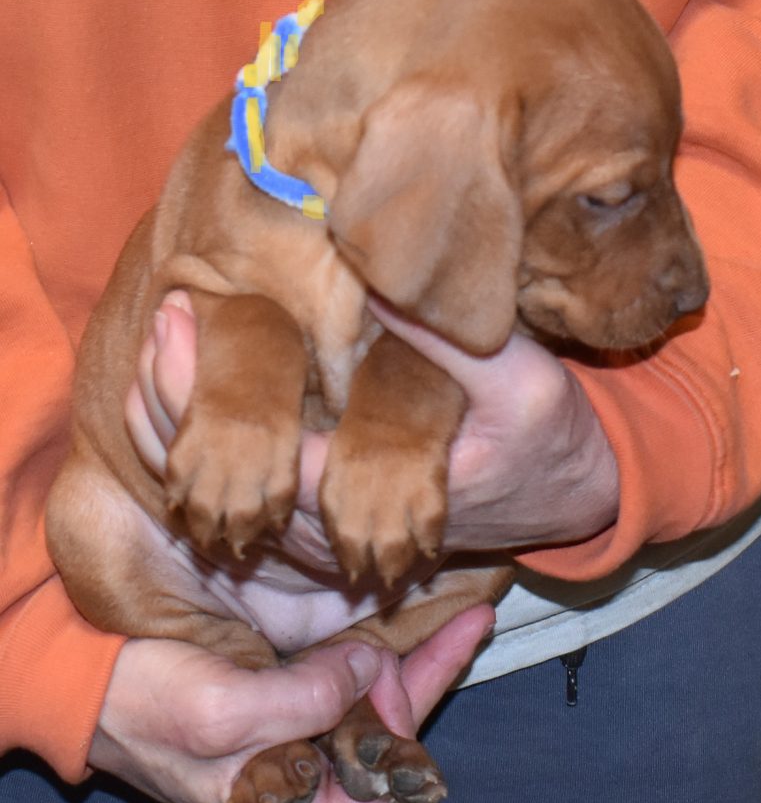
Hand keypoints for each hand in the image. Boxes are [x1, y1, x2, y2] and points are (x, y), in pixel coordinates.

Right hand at [88, 606, 493, 802]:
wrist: (93, 687)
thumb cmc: (146, 708)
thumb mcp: (220, 713)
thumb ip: (303, 701)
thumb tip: (368, 666)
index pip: (391, 779)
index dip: (419, 715)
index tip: (450, 648)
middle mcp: (306, 784)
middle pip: (393, 735)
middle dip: (432, 678)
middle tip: (469, 618)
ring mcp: (297, 742)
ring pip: (374, 706)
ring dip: (415, 661)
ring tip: (462, 617)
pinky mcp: (284, 705)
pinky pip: (345, 683)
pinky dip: (376, 653)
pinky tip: (406, 624)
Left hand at [127, 292, 617, 556]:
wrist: (562, 488)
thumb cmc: (544, 436)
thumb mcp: (520, 382)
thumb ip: (447, 341)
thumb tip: (375, 278)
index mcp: (377, 491)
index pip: (265, 458)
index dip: (208, 396)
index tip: (177, 316)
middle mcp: (336, 525)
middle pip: (229, 477)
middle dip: (176, 402)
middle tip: (155, 315)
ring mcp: (325, 524)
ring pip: (231, 484)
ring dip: (183, 419)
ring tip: (156, 336)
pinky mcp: (327, 508)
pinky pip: (251, 476)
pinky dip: (211, 431)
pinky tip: (191, 375)